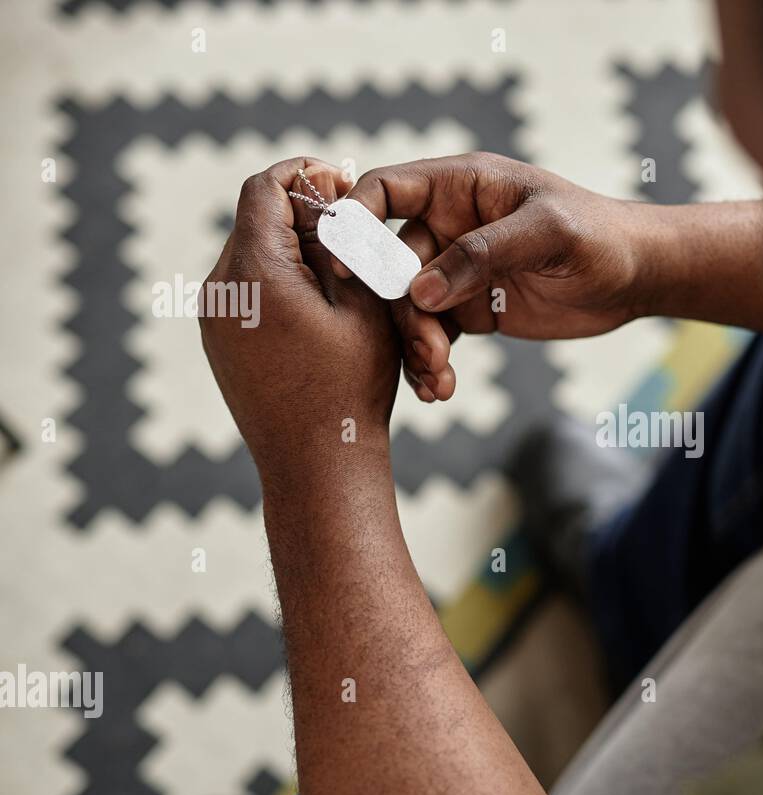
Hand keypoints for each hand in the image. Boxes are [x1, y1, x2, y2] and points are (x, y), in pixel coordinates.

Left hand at [199, 158, 400, 478]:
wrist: (317, 465)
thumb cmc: (350, 387)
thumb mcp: (363, 302)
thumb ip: (340, 243)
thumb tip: (323, 200)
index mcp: (254, 270)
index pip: (265, 187)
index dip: (305, 175)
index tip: (343, 184)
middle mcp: (219, 289)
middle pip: (255, 220)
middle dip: (304, 217)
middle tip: (354, 235)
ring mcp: (213, 320)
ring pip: (252, 257)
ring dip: (295, 254)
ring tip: (344, 278)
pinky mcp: (219, 344)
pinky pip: (247, 293)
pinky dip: (282, 285)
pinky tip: (323, 312)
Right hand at [342, 152, 647, 402]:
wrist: (636, 276)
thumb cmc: (600, 235)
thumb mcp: (548, 234)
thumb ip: (483, 254)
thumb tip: (420, 292)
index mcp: (460, 186)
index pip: (385, 190)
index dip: (356, 223)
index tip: (350, 271)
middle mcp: (449, 224)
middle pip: (391, 265)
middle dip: (401, 312)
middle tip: (430, 353)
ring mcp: (456, 270)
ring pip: (408, 308)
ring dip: (414, 346)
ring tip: (438, 380)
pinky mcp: (470, 308)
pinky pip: (432, 335)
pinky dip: (428, 363)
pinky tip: (438, 388)